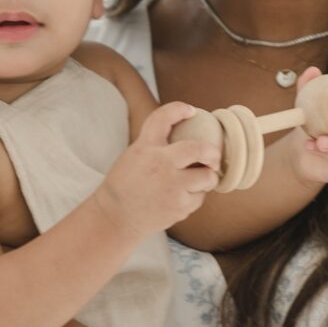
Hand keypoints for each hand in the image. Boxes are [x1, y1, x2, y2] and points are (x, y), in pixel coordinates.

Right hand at [98, 100, 221, 236]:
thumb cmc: (124, 186)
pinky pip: (199, 198)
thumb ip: (156, 146)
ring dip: (206, 178)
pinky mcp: (179, 207)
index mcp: (145, 148)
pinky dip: (194, 197)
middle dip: (212, 152)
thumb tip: (188, 138)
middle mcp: (160, 164)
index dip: (179, 109)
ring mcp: (172, 187)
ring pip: (207, 177)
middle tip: (213, 157)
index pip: (163, 117)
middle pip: (200, 149)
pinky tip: (180, 198)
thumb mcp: (133, 156)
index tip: (190, 111)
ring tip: (196, 181)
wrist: (114, 217)